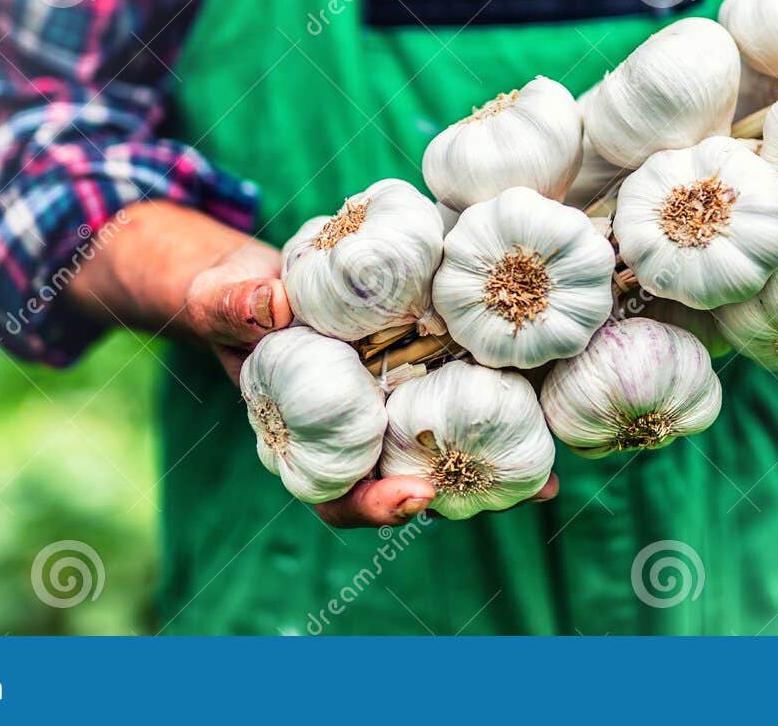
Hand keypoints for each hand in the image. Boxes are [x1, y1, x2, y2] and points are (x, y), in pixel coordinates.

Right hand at [65, 201, 559, 528]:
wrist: (255, 274)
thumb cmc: (225, 295)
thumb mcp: (218, 297)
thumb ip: (235, 305)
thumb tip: (270, 302)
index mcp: (306, 436)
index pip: (339, 491)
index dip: (375, 503)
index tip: (412, 501)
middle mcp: (357, 428)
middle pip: (413, 475)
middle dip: (474, 489)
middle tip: (531, 495)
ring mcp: (391, 397)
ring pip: (447, 437)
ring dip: (503, 451)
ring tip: (558, 470)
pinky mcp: (420, 356)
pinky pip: (462, 378)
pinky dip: (501, 386)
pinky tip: (547, 382)